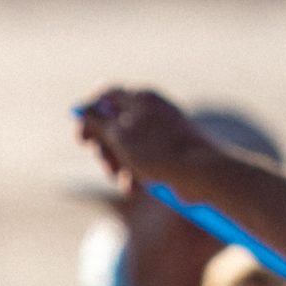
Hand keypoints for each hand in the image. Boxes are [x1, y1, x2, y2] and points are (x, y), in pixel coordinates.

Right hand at [76, 86, 225, 197]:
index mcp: (140, 98)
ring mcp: (160, 131)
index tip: (82, 140)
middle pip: (112, 124)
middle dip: (106, 149)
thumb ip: (97, 120)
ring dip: (119, 167)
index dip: (88, 116)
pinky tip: (136, 189)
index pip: (105, 95)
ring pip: (126, 147)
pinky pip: (142, 160)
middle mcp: (150, 110)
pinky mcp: (168, 151)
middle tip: (110, 166)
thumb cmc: (160, 152)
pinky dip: (135, 174)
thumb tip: (81, 108)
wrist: (204, 173)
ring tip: (126, 183)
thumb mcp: (120, 135)